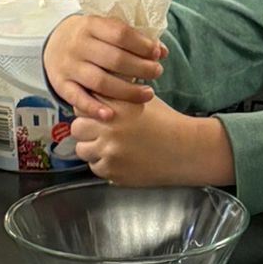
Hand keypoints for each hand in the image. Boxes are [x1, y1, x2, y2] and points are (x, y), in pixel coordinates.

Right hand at [44, 11, 163, 118]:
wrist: (53, 44)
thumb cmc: (90, 38)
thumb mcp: (105, 28)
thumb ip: (132, 38)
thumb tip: (161, 51)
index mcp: (90, 25)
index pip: (120, 34)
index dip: (143, 45)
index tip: (158, 54)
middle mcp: (78, 45)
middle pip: (114, 60)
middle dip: (141, 68)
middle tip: (157, 73)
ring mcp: (68, 66)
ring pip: (100, 82)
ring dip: (127, 91)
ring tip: (147, 94)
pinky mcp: (61, 85)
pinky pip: (77, 99)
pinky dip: (94, 108)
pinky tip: (112, 115)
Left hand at [72, 98, 234, 188]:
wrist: (185, 150)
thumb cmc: (165, 122)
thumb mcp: (142, 99)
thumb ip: (117, 95)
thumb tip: (93, 93)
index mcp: (116, 105)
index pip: (83, 104)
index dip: (89, 110)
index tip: (97, 115)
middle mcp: (109, 127)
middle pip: (77, 127)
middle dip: (87, 130)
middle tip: (100, 133)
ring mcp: (109, 151)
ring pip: (82, 150)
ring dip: (92, 149)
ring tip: (110, 148)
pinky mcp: (112, 171)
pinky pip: (95, 168)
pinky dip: (104, 165)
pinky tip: (120, 159)